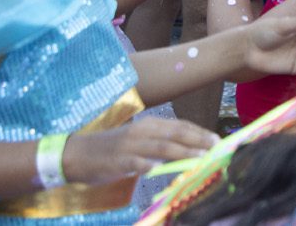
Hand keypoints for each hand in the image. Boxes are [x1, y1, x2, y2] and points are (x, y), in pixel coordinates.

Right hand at [62, 117, 216, 185]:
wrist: (78, 153)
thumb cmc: (113, 148)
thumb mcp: (139, 140)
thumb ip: (160, 144)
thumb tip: (188, 150)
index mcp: (149, 124)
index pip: (180, 126)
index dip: (200, 132)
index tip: (217, 139)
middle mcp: (142, 131)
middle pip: (176, 134)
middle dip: (198, 140)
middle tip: (217, 146)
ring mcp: (130, 145)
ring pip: (162, 147)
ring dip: (183, 152)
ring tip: (200, 157)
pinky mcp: (119, 160)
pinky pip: (137, 163)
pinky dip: (150, 165)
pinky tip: (162, 170)